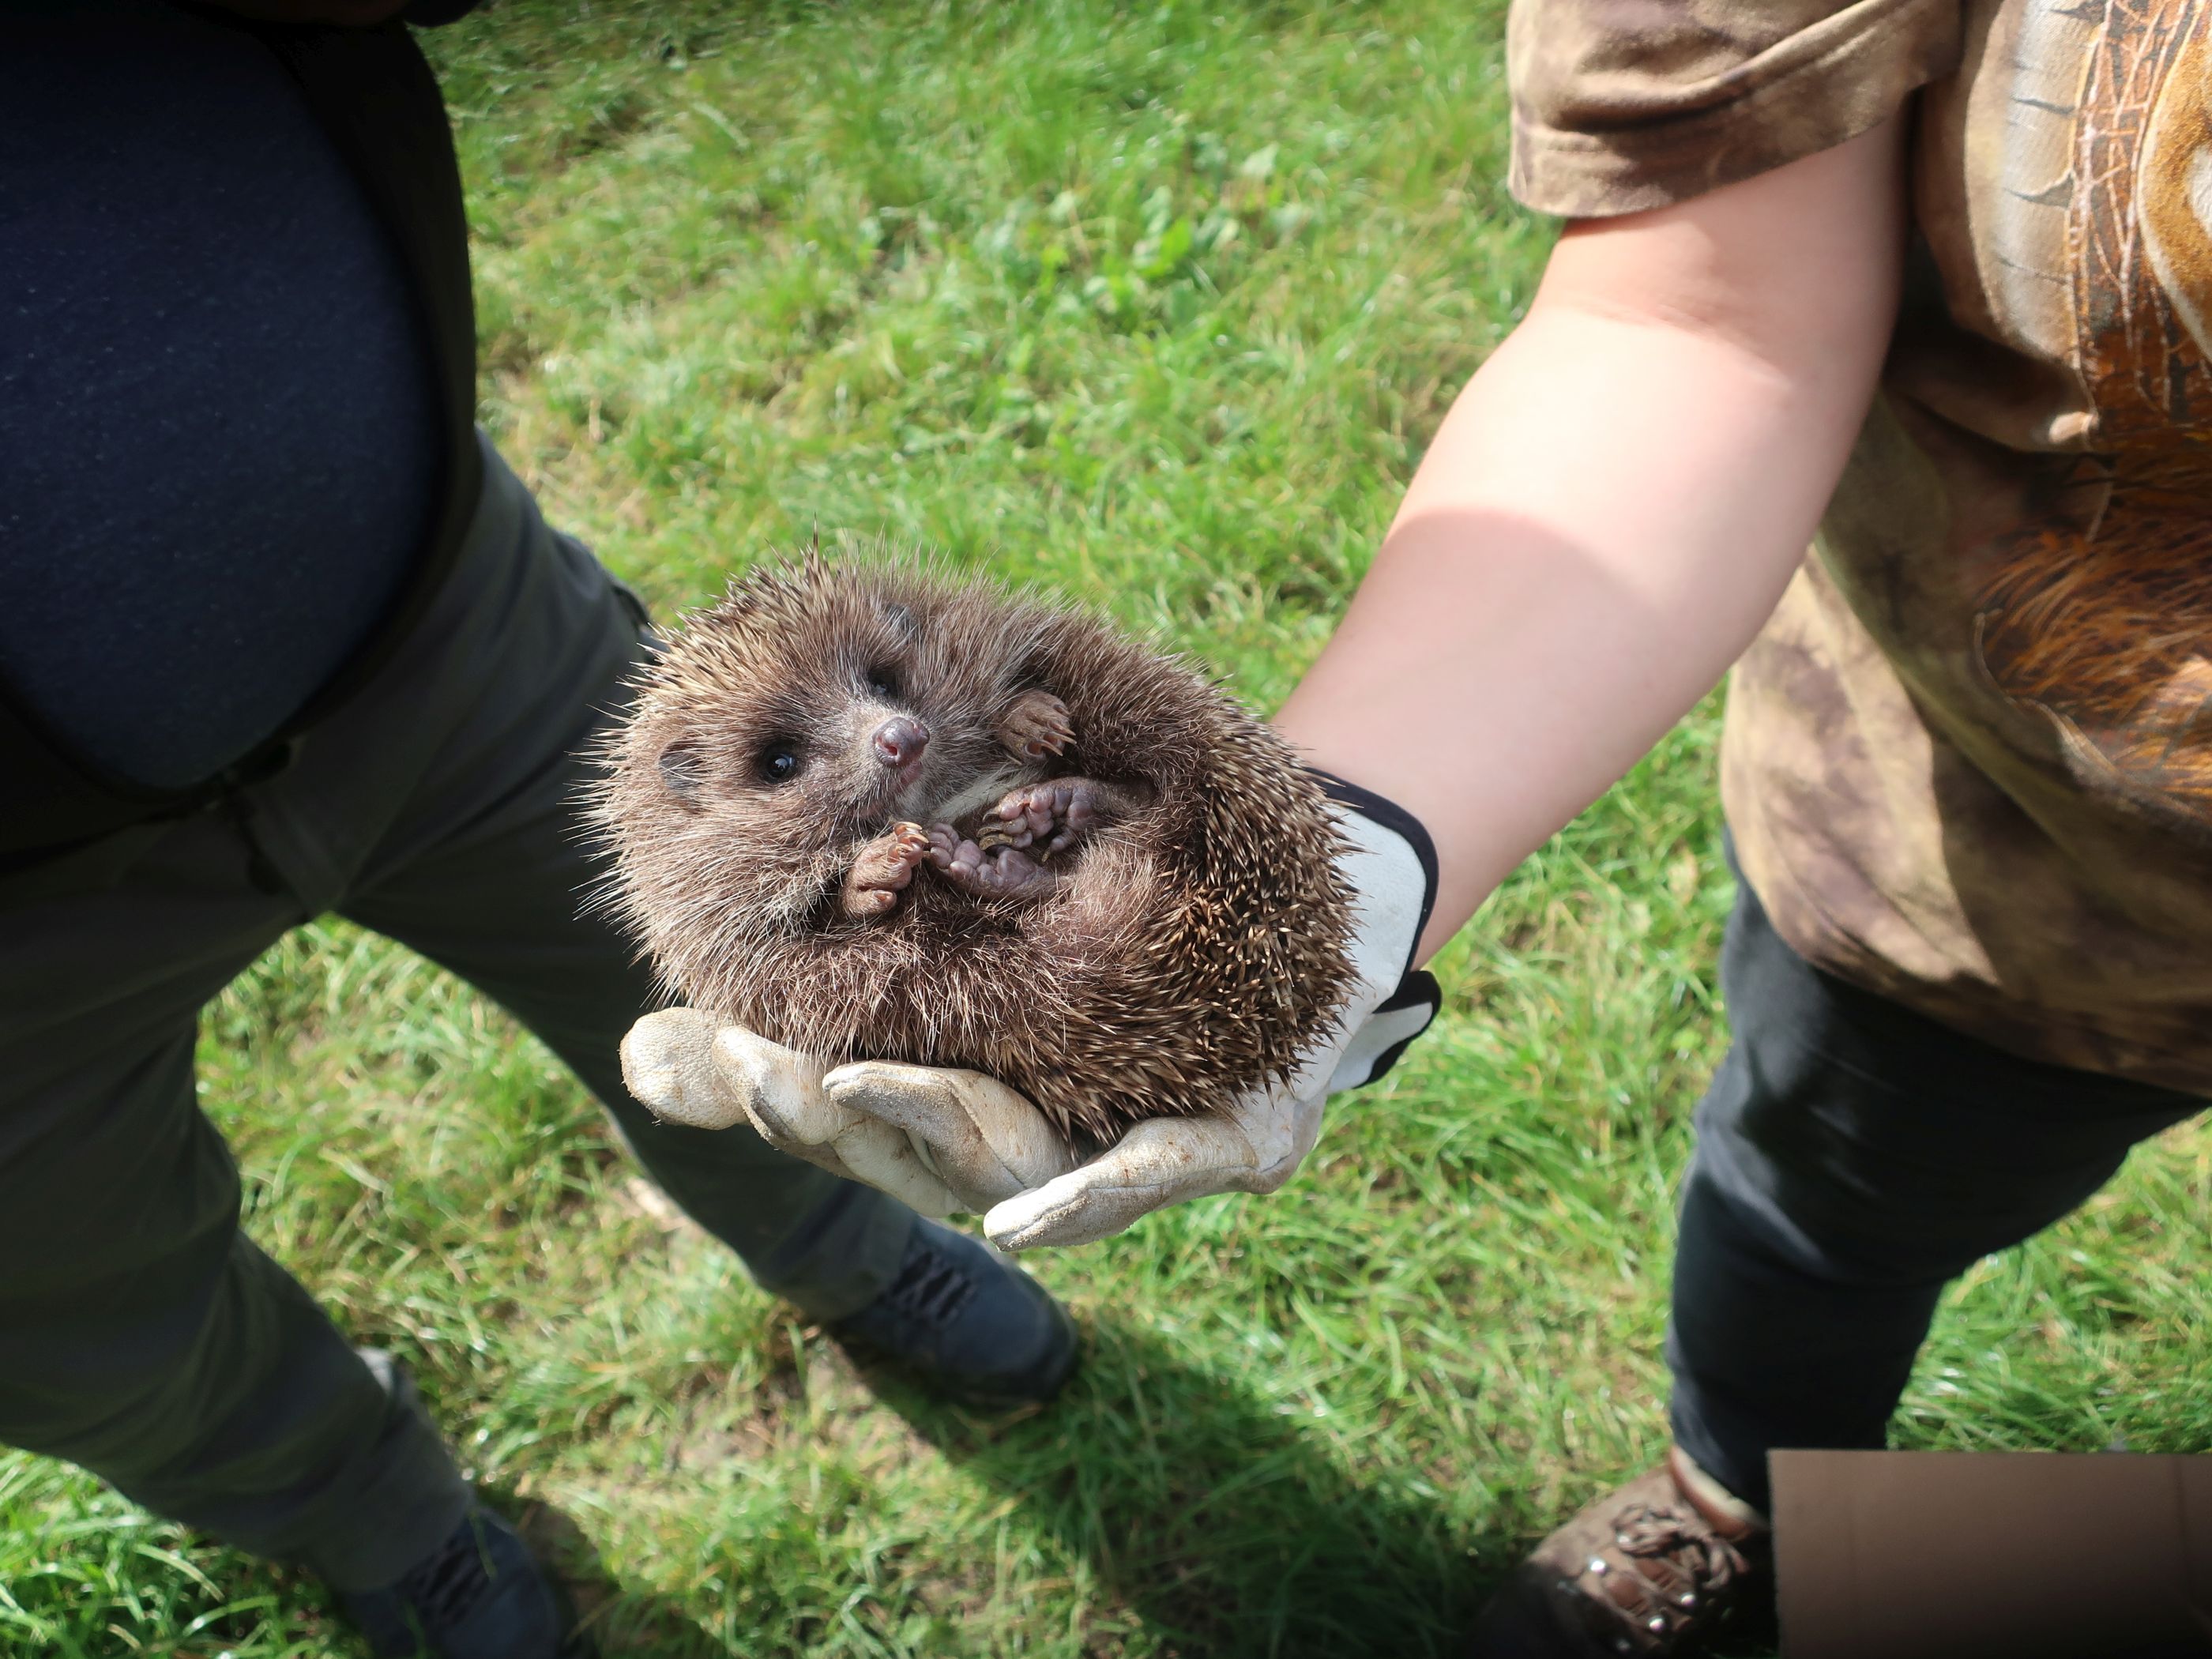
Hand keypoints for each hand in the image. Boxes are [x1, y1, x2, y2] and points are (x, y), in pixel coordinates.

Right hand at [618, 777, 1438, 1248]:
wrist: (1322, 881)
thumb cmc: (1141, 864)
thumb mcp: (1011, 840)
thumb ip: (907, 850)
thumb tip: (764, 807)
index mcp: (955, 1055)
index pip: (823, 1075)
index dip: (734, 1074)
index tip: (654, 1046)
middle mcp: (1024, 1119)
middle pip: (894, 1140)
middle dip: (811, 1110)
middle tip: (744, 1063)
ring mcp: (1121, 1141)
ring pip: (998, 1165)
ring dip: (916, 1135)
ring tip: (838, 1092)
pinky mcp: (1229, 1151)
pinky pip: (1150, 1177)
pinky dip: (1086, 1204)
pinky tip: (1019, 1228)